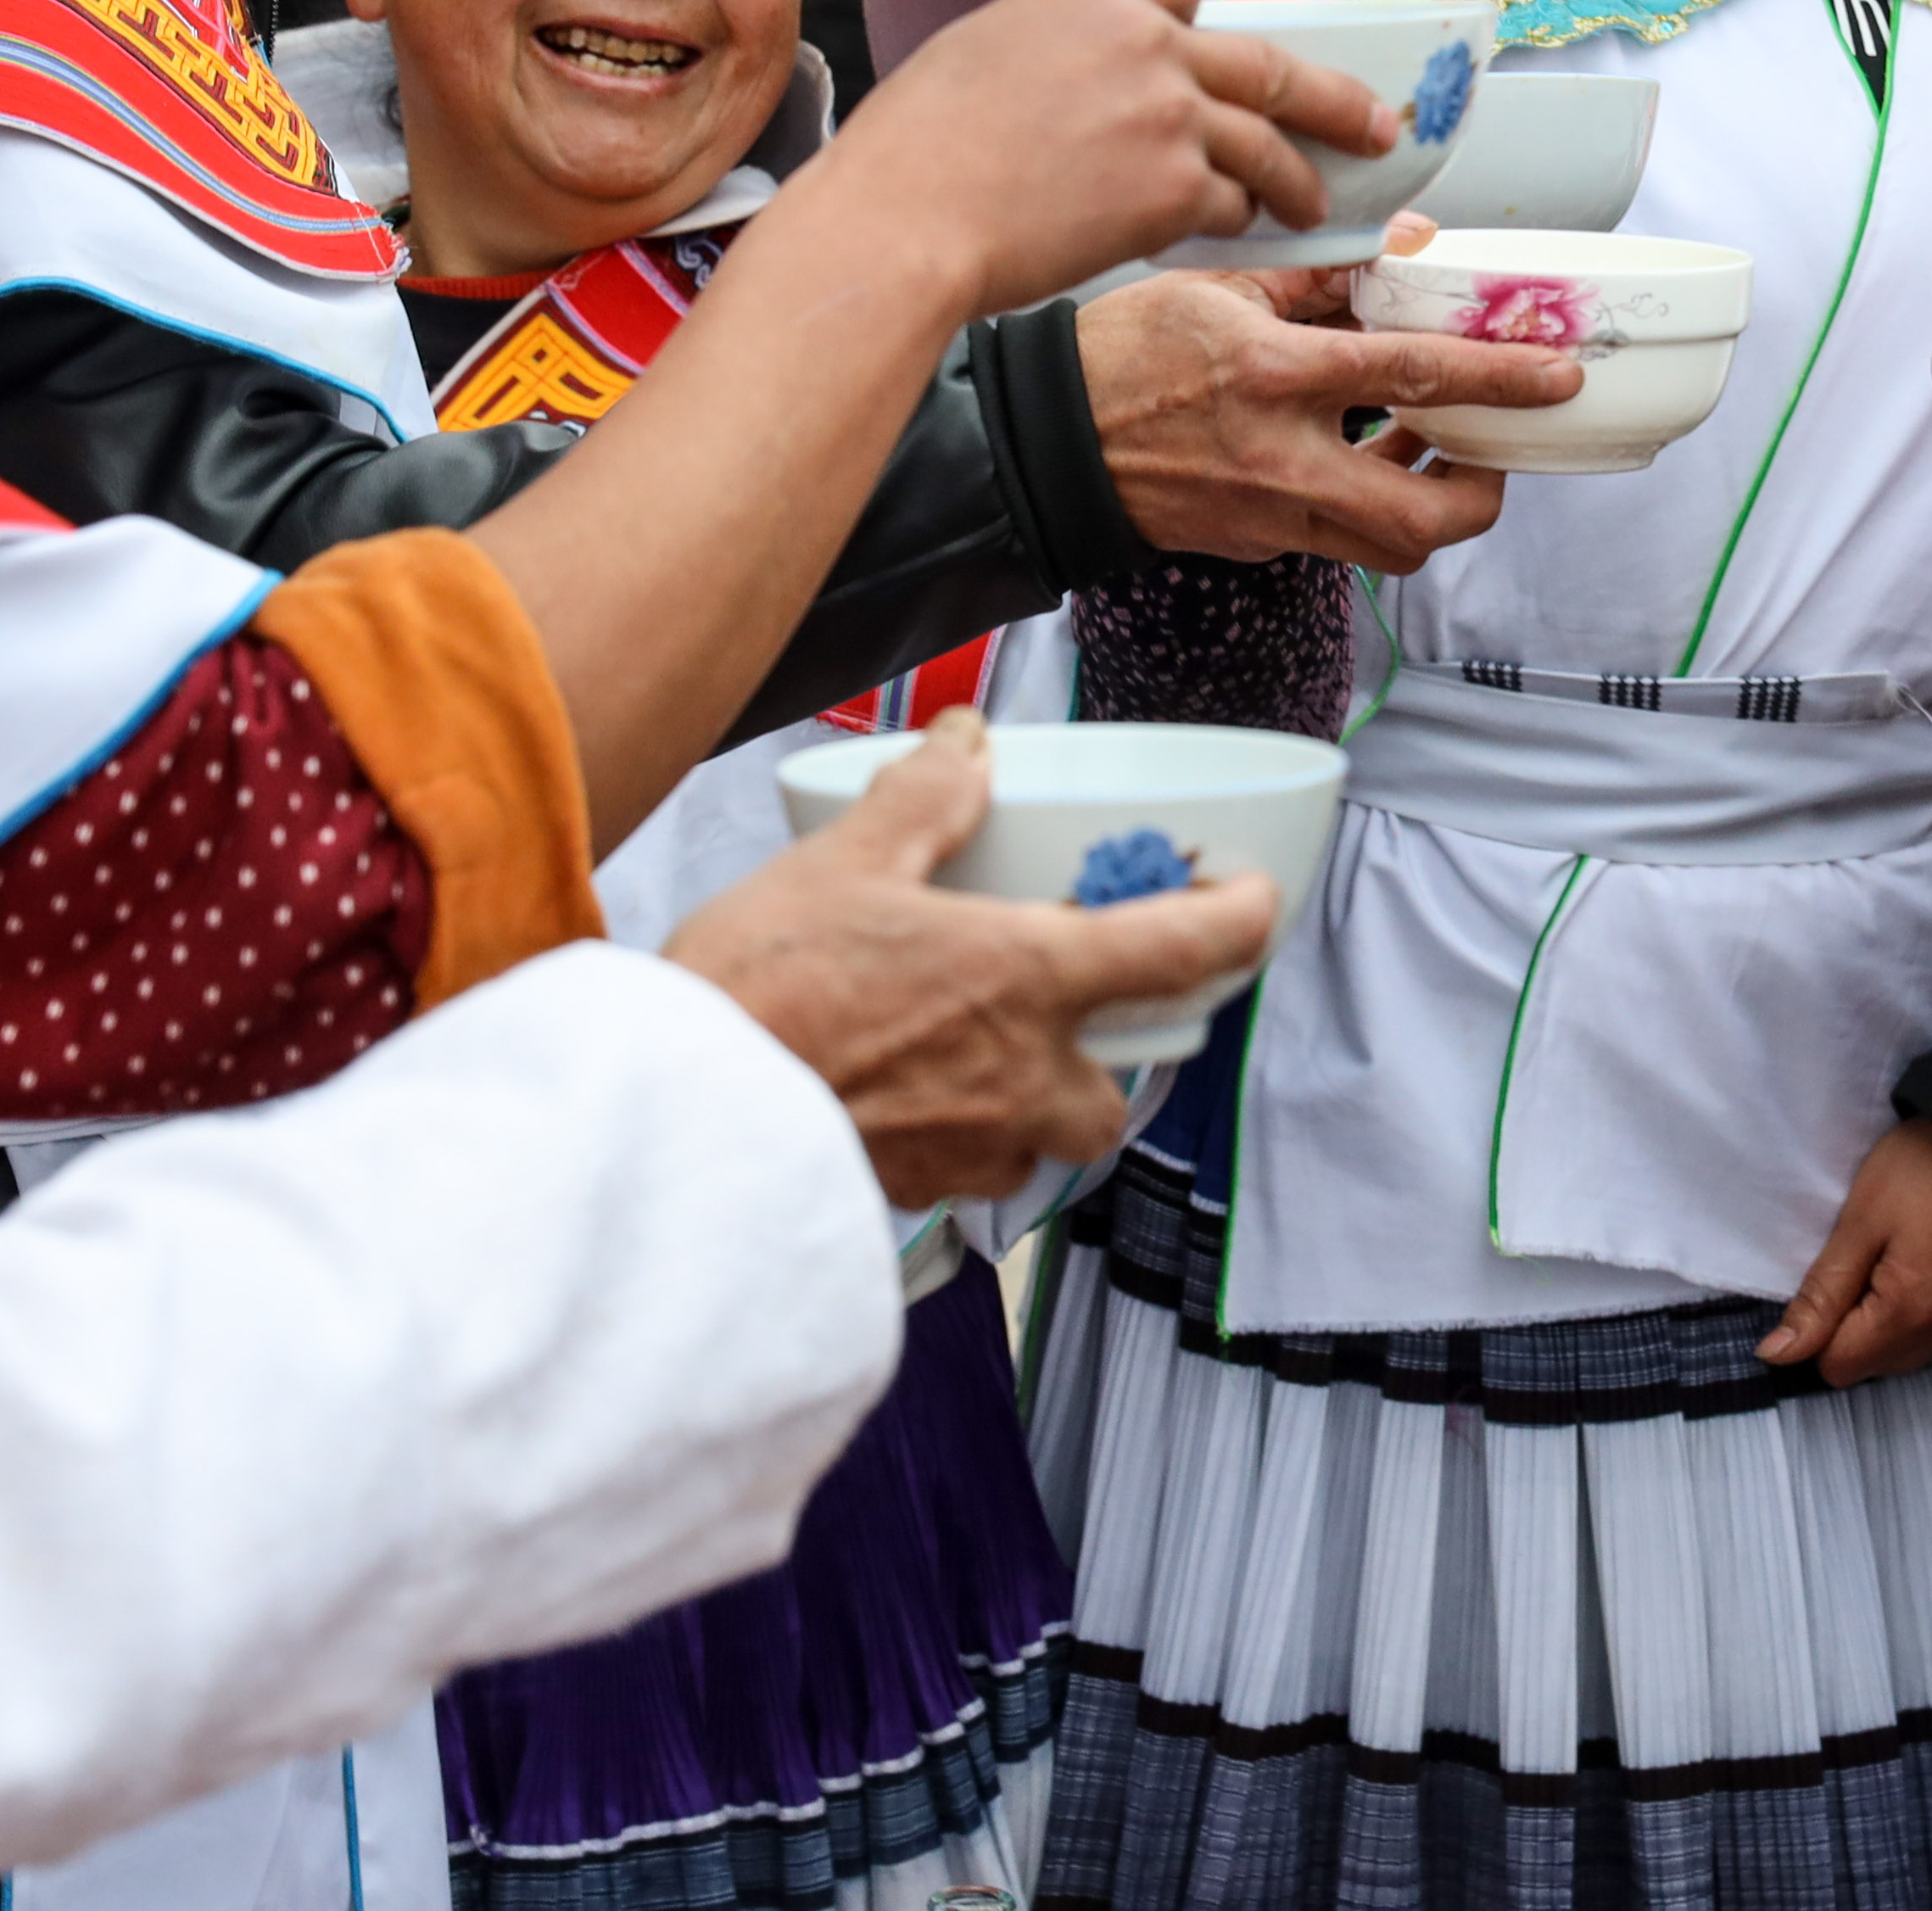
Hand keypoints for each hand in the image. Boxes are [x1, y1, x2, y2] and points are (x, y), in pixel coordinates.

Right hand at [661, 713, 1277, 1205]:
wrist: (677, 1118)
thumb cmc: (757, 993)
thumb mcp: (842, 863)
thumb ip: (922, 799)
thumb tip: (966, 741)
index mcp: (1027, 979)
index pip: (1185, 950)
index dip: (1241, 919)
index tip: (1254, 898)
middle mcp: (1023, 1076)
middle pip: (1119, 1088)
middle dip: (1108, 1054)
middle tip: (1069, 1005)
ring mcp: (973, 1145)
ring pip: (1045, 1138)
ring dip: (1033, 1101)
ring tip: (973, 1051)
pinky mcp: (914, 1192)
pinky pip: (969, 1167)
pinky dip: (958, 1131)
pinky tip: (903, 1093)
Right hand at [815, 0, 1393, 313]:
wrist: (907, 220)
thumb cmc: (915, 148)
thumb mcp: (984, 47)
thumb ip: (1058, 42)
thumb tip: (1081, 69)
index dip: (1196, 13)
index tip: (1202, 39)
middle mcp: (1146, 38)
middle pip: (1268, 60)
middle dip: (1332, 97)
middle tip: (1377, 120)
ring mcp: (1171, 111)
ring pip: (1267, 139)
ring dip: (1297, 175)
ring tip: (1315, 201)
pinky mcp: (1177, 186)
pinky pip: (1233, 200)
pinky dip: (1240, 218)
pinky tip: (1239, 231)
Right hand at [1077, 231, 1580, 570]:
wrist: (1045, 442)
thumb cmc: (1122, 353)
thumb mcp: (1220, 285)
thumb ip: (1323, 274)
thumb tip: (1407, 250)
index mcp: (1276, 376)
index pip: (1416, 377)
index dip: (1500, 380)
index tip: (1557, 377)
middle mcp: (1282, 460)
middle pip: (1422, 517)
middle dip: (1482, 492)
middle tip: (1493, 448)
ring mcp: (1269, 515)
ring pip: (1387, 547)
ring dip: (1427, 504)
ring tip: (1427, 447)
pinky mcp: (1255, 544)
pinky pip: (1335, 537)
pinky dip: (1363, 502)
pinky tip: (1356, 455)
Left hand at [1757, 1120, 1931, 1385]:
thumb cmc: (1923, 1170)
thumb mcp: (1859, 1222)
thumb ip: (1821, 1296)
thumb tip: (1776, 1354)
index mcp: (1912, 1315)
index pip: (1840, 1366)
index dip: (1828, 1327)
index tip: (1845, 1276)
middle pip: (1881, 1365)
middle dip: (1866, 1325)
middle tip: (1882, 1259)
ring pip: (1919, 1354)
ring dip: (1906, 1323)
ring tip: (1919, 1259)